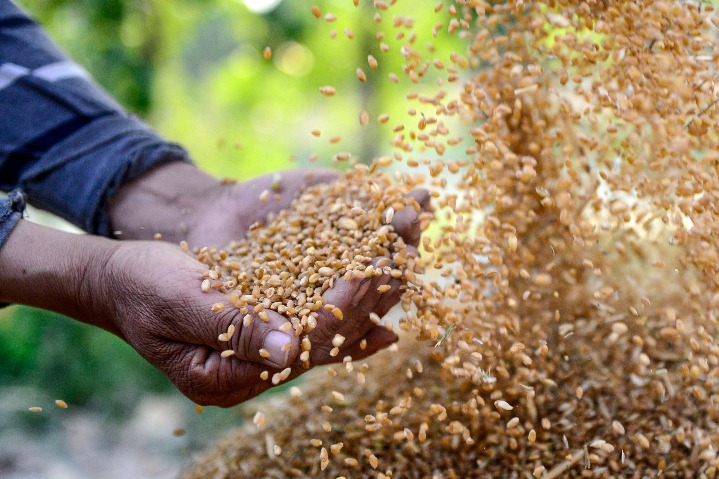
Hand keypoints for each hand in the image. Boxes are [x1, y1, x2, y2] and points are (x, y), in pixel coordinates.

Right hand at [106, 162, 430, 403]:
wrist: (125, 275)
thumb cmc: (140, 289)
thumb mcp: (177, 304)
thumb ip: (231, 326)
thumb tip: (290, 347)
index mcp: (237, 375)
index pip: (306, 345)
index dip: (341, 307)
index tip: (371, 269)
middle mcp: (266, 362)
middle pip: (336, 329)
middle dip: (375, 285)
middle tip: (409, 248)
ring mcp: (275, 336)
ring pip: (340, 311)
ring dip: (377, 274)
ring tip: (410, 234)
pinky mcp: (278, 308)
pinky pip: (326, 296)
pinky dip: (357, 273)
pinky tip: (388, 258)